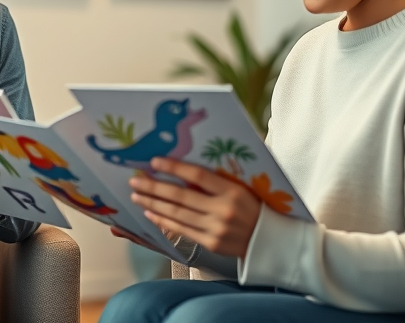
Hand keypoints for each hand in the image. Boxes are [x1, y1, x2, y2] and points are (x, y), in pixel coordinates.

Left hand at [129, 158, 260, 258]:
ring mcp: (215, 229)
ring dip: (153, 204)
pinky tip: (150, 214)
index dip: (174, 168)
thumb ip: (215, 181)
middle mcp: (222, 210)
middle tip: (135, 181)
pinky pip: (181, 230)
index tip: (154, 162)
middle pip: (181, 196)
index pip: (197, 175)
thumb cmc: (253, 207)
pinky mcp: (210, 243)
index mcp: (232, 191)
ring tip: (137, 196)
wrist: (269, 240)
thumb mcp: (240, 188)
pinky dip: (163, 221)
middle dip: (154, 187)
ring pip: (176, 214)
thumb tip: (181, 171)